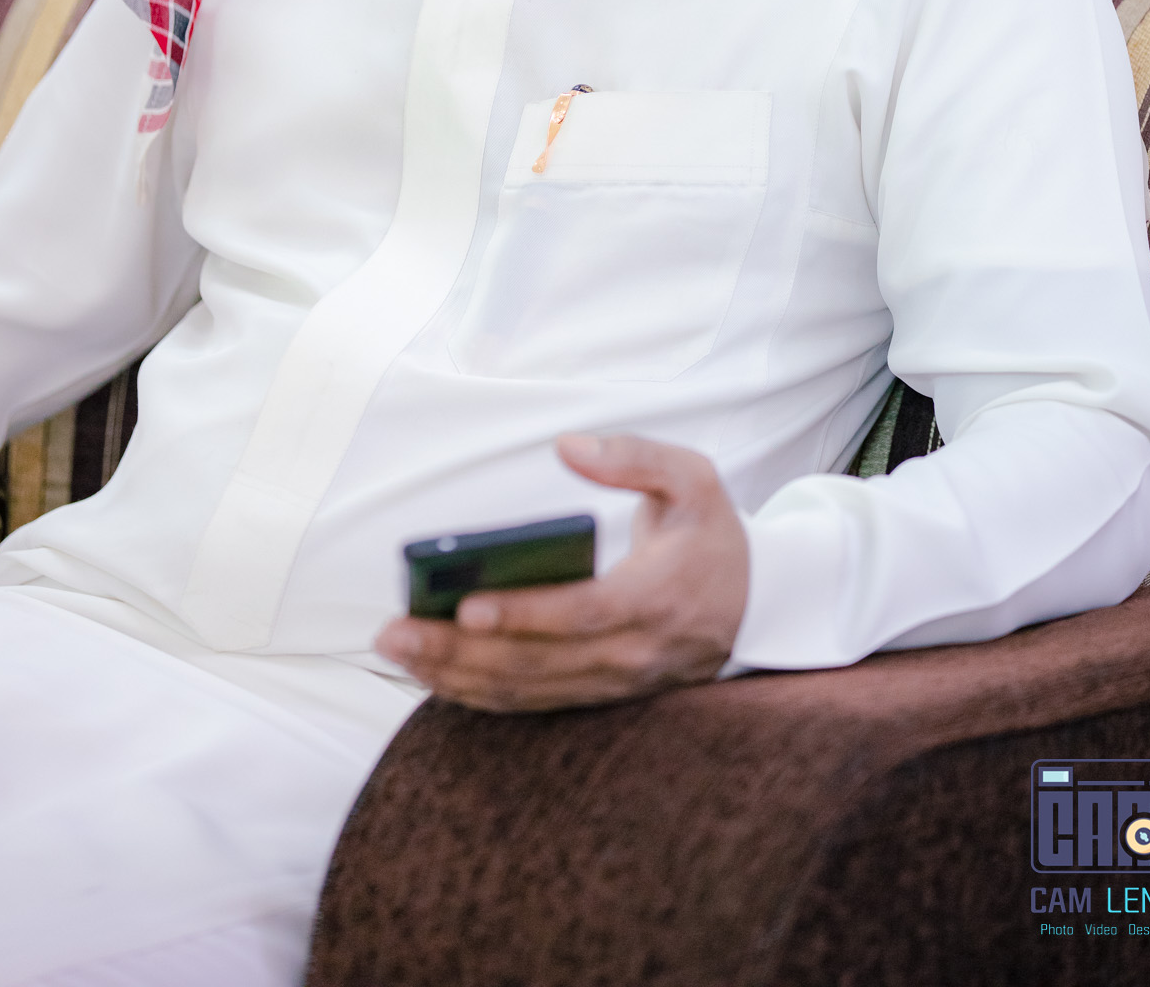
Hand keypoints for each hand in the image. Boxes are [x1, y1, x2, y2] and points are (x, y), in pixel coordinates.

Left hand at [374, 433, 749, 712]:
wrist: (756, 606)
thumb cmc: (712, 534)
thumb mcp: (695, 478)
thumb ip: (635, 457)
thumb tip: (568, 446)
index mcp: (657, 596)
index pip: (583, 614)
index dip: (524, 616)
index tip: (467, 608)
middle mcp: (633, 652)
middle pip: (538, 663)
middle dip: (459, 652)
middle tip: (394, 633)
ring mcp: (615, 682)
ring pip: (527, 691)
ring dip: (456, 676)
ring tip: (396, 650)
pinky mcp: (600, 694)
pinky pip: (532, 702)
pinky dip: (478, 693)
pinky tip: (432, 673)